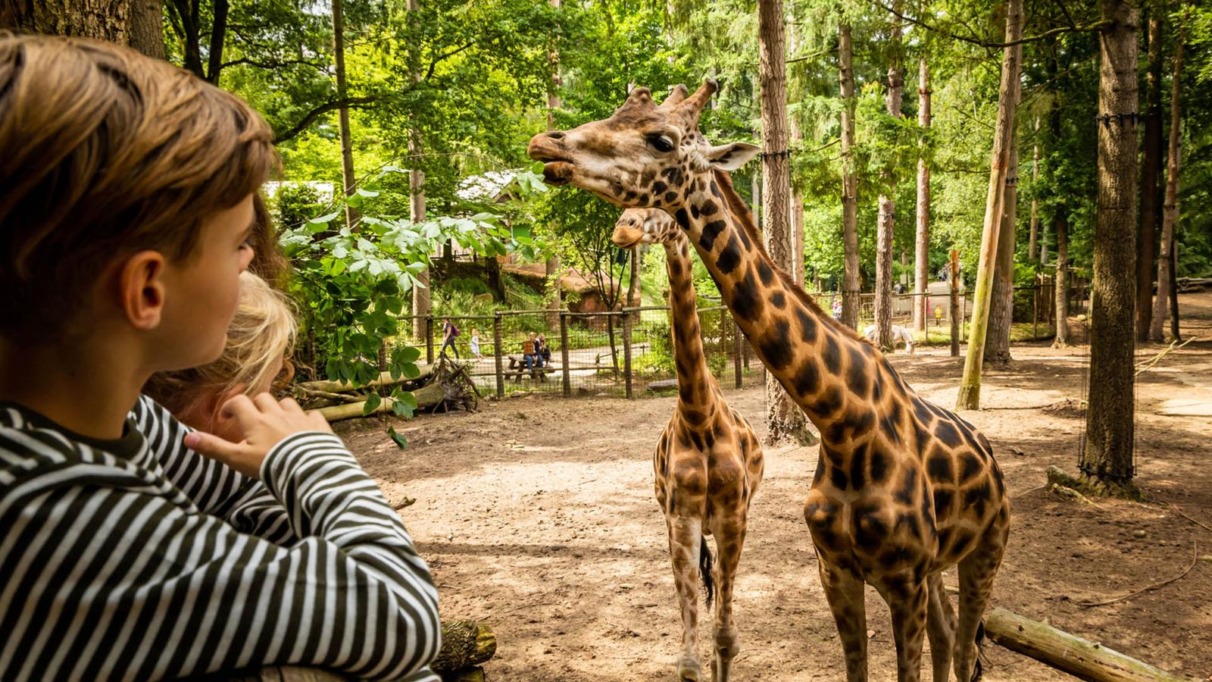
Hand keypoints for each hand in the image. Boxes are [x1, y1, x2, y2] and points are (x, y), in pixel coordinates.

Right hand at [183, 394, 332, 478]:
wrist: (308, 470)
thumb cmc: (270, 465)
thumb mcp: (237, 459)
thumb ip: (214, 448)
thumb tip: (187, 438)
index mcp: (256, 421)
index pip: (240, 403)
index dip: (231, 407)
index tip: (227, 418)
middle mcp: (277, 414)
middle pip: (264, 398)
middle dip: (255, 405)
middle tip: (251, 420)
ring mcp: (300, 418)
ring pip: (288, 403)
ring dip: (280, 409)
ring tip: (276, 422)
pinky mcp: (318, 425)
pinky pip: (313, 415)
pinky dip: (306, 418)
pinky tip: (304, 427)